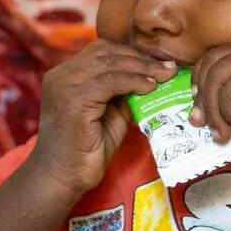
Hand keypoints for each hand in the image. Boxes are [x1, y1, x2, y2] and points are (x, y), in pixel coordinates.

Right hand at [28, 40, 177, 195]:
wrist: (62, 179)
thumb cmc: (86, 150)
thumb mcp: (110, 113)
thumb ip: (123, 92)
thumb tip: (154, 76)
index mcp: (65, 75)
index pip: (101, 50)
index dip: (131, 52)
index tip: (159, 61)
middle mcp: (61, 75)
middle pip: (105, 51)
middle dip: (140, 57)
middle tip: (168, 66)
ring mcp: (64, 85)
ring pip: (109, 63)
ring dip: (142, 67)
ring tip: (165, 75)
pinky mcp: (73, 100)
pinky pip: (110, 81)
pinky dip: (133, 81)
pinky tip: (149, 88)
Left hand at [188, 41, 230, 163]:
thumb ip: (223, 96)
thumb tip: (193, 110)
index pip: (211, 57)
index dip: (198, 81)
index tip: (198, 106)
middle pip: (209, 65)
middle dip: (203, 98)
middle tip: (204, 123)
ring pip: (216, 81)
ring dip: (216, 113)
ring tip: (224, 133)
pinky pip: (228, 94)